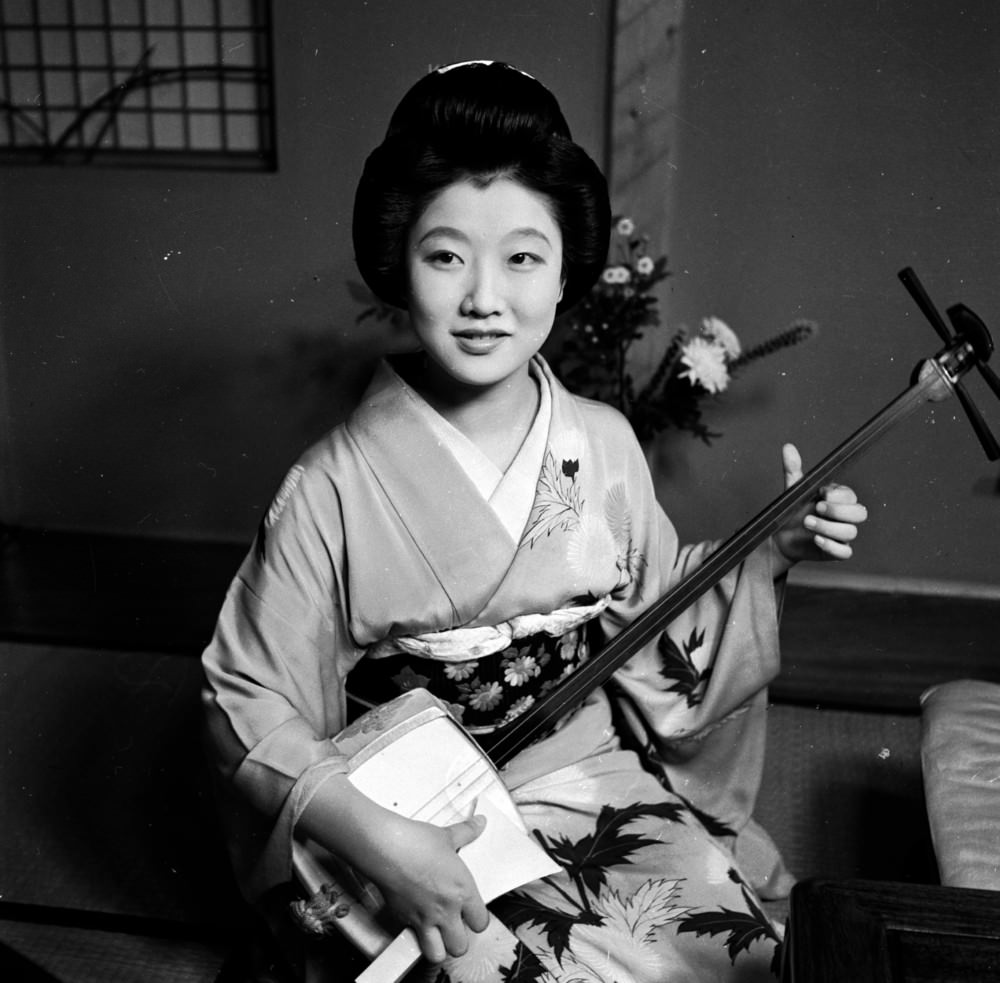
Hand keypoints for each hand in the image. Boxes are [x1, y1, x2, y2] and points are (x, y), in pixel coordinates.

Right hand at [373, 812, 489, 962]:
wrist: (386, 848)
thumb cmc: (415, 842)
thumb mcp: (446, 835)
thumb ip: (466, 832)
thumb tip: (478, 824)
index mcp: (462, 890)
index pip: (481, 922)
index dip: (477, 919)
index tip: (472, 913)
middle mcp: (446, 910)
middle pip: (461, 946)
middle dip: (459, 939)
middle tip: (455, 926)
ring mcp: (424, 918)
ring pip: (437, 954)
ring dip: (438, 947)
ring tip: (437, 934)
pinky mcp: (404, 920)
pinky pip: (413, 939)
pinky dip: (415, 936)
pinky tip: (416, 922)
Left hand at [772, 443, 867, 574]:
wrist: (781, 537)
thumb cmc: (792, 511)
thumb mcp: (793, 490)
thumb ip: (793, 470)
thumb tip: (788, 447)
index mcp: (838, 499)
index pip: (850, 495)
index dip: (839, 495)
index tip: (820, 493)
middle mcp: (844, 517)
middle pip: (860, 513)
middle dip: (839, 511)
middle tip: (817, 508)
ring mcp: (841, 534)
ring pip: (850, 532)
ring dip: (829, 527)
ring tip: (807, 523)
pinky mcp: (836, 551)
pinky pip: (845, 552)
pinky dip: (832, 547)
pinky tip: (816, 540)